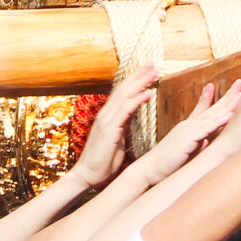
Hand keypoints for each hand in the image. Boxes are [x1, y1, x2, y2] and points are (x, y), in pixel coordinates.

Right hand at [72, 63, 158, 189]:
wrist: (87, 177)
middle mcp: (106, 114)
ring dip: (140, 82)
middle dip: (139, 75)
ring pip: (125, 95)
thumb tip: (131, 116)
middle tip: (153, 63)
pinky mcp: (109, 129)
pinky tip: (149, 93)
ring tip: (154, 72)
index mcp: (109, 117)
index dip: (135, 80)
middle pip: (124, 88)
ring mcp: (106, 120)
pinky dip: (137, 100)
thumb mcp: (117, 140)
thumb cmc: (102, 162)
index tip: (148, 71)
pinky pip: (125, 110)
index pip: (123, 93)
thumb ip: (124, 125)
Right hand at [143, 82, 235, 180]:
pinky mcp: (189, 139)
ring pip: (212, 115)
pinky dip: (219, 121)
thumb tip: (207, 141)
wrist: (149, 168)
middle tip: (240, 82)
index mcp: (188, 127)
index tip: (220, 85)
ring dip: (228, 104)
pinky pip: (207, 128)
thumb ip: (196, 143)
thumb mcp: (183, 149)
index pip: (204, 109)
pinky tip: (230, 115)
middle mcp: (189, 125)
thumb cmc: (165, 162)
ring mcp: (189, 130)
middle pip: (212, 108)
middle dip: (227, 95)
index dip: (213, 97)